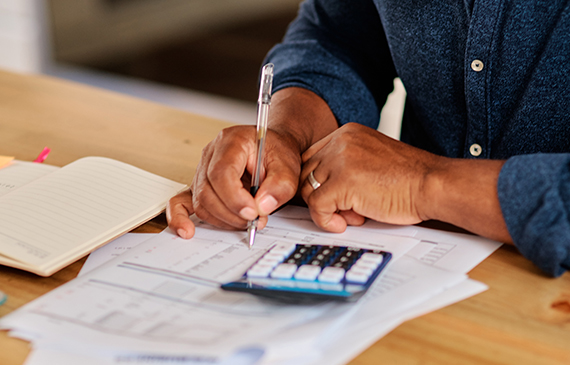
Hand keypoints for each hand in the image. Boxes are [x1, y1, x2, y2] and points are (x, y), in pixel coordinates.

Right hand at [167, 124, 302, 237]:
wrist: (271, 148)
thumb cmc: (276, 152)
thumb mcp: (288, 165)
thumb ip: (280, 185)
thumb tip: (262, 207)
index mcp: (231, 141)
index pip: (221, 172)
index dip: (234, 198)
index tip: (252, 213)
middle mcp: (211, 154)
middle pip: (208, 191)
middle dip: (232, 213)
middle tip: (256, 221)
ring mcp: (202, 170)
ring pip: (201, 202)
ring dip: (223, 219)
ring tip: (247, 222)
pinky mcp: (200, 185)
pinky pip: (182, 202)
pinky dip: (181, 217)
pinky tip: (186, 230)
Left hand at [300, 122, 438, 231]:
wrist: (433, 185)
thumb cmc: (410, 179)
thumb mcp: (371, 160)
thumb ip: (346, 165)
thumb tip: (320, 187)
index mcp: (347, 134)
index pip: (311, 158)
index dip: (318, 182)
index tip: (334, 197)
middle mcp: (341, 142)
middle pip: (305, 174)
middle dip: (320, 196)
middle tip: (347, 210)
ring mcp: (340, 160)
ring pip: (308, 191)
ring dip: (326, 209)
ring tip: (353, 215)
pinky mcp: (343, 182)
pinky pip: (316, 207)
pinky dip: (327, 220)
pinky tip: (348, 222)